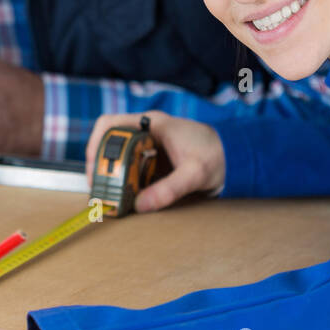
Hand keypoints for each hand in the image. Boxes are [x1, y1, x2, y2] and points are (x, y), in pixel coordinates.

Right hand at [84, 110, 225, 212]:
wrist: (234, 156)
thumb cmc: (217, 154)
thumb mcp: (195, 173)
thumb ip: (169, 189)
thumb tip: (142, 205)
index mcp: (152, 124)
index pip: (110, 125)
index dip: (96, 144)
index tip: (94, 168)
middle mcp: (146, 133)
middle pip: (110, 143)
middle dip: (101, 166)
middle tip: (99, 189)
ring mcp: (149, 147)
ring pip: (119, 158)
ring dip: (113, 176)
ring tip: (111, 196)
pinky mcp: (154, 162)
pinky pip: (132, 170)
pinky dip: (126, 183)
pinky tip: (128, 198)